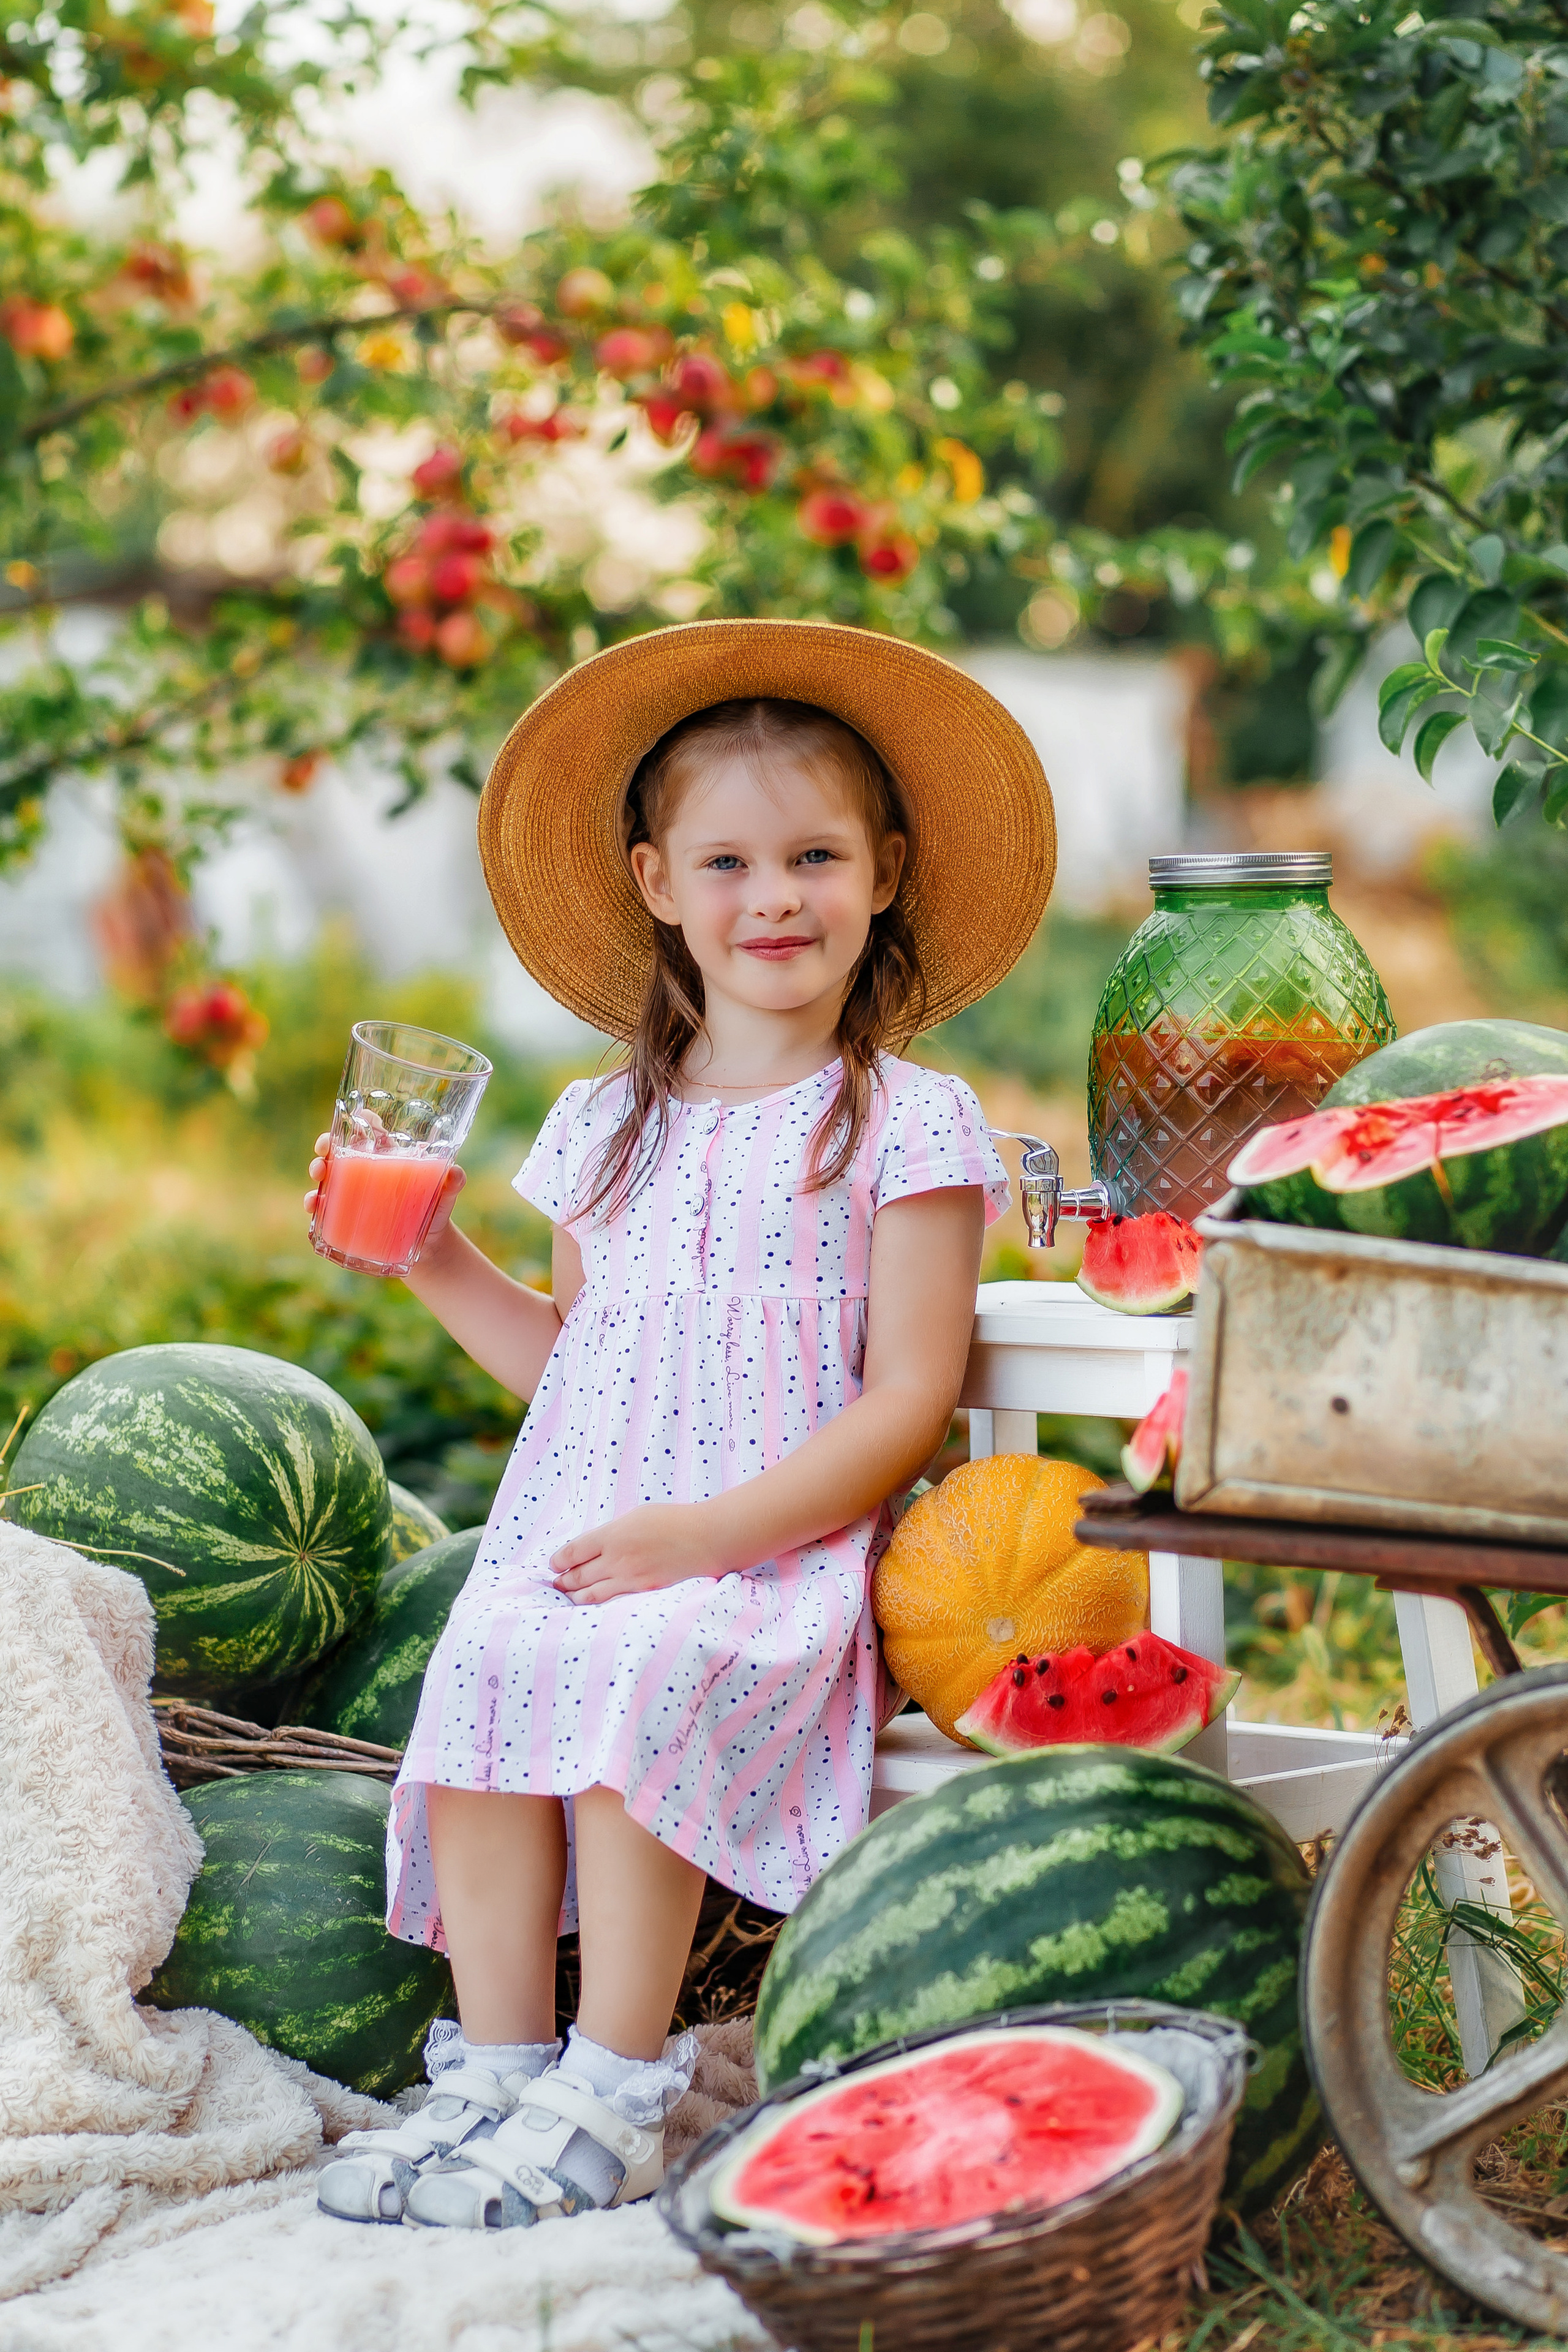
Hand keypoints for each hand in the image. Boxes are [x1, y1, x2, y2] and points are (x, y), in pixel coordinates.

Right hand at [303, 1131, 466, 1248]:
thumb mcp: (444, 1197)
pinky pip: (325, 1207)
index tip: (357, 1116)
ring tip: (319, 1177)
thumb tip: (455, 1174)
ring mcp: (354, 1194)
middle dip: (325, 1146)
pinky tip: (314, 1205)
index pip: (371, 1132)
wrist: (428, 1248)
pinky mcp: (347, 1216)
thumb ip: (452, 1184)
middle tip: (323, 1154)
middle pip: (339, 1150)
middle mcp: (366, 1172)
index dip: (362, 1120)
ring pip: (327, 1175)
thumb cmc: (435, 1212)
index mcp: (388, 1158)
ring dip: (318, 1171)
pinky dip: (315, 1204)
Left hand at [551, 1504, 719, 1604]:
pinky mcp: (643, 1593)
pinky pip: (611, 1602)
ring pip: (590, 1594)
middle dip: (563, 1581)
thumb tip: (593, 1547)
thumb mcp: (636, 1517)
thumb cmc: (672, 1521)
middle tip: (556, 1583)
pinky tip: (591, 1604)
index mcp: (613, 1535)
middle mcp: (617, 1558)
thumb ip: (612, 1533)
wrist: (705, 1538)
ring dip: (574, 1596)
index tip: (554, 1564)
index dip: (558, 1560)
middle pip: (577, 1575)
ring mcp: (630, 1579)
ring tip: (568, 1595)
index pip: (573, 1552)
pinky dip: (596, 1604)